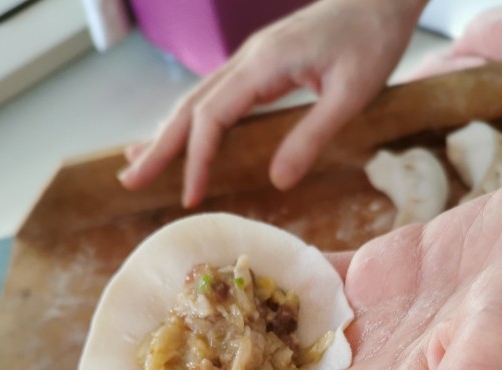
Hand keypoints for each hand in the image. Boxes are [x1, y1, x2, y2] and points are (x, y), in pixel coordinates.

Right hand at [118, 0, 425, 205]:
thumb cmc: (373, 40)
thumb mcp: (351, 94)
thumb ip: (312, 135)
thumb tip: (278, 183)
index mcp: (263, 65)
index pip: (212, 118)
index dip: (196, 160)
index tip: (189, 197)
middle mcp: (247, 59)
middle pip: (189, 107)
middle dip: (158, 147)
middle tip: (128, 182)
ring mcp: (251, 59)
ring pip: (196, 98)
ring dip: (165, 132)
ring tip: (137, 162)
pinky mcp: (261, 64)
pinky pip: (214, 95)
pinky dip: (190, 120)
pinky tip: (180, 135)